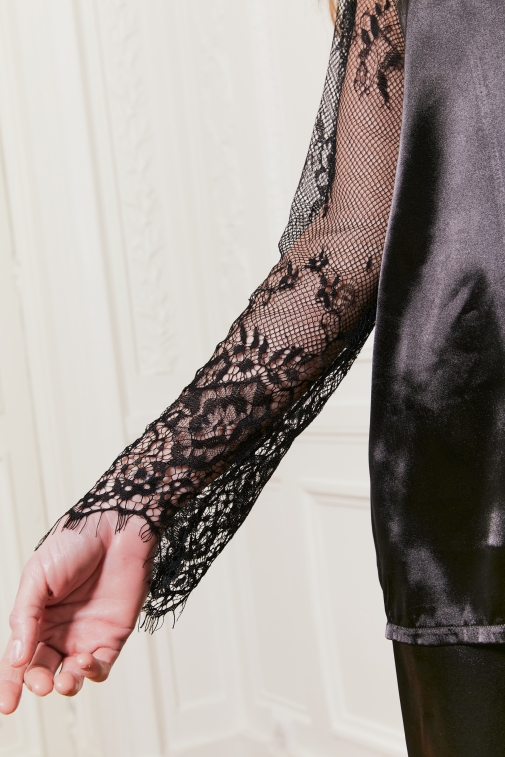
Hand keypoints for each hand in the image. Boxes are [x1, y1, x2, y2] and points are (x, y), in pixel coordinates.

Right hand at [0, 512, 154, 713]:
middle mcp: (60, 629)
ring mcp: (86, 633)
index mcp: (36, 616)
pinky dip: (92, 673)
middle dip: (37, 682)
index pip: (18, 657)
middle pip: (42, 669)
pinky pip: (101, 666)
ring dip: (65, 684)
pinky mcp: (113, 634)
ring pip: (71, 674)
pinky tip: (85, 664)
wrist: (117, 528)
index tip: (6, 706)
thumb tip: (17, 658)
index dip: (9, 683)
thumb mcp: (37, 575)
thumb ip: (25, 616)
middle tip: (39, 682)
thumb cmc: (76, 542)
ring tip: (63, 681)